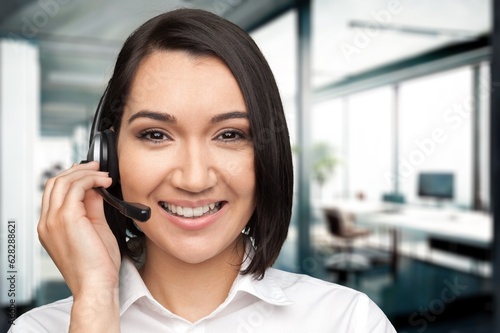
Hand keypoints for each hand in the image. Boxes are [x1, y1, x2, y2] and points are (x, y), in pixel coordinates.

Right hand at [37, 161, 119, 296]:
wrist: (96, 285)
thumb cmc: (98, 266)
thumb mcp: (96, 228)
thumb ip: (92, 207)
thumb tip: (96, 189)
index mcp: (51, 227)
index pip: (55, 192)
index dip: (72, 178)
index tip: (91, 173)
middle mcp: (47, 222)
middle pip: (55, 183)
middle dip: (78, 170)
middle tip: (97, 167)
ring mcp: (53, 220)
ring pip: (63, 181)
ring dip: (85, 173)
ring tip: (103, 174)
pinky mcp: (66, 218)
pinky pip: (75, 188)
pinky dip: (90, 180)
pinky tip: (104, 181)